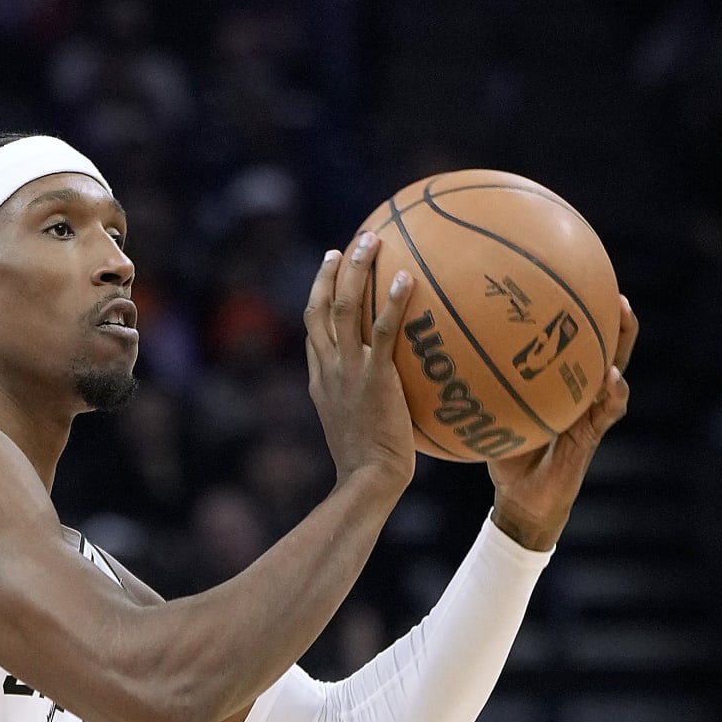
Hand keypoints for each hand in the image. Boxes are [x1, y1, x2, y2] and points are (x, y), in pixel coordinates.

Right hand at [305, 231, 415, 494]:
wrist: (367, 481)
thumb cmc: (369, 468)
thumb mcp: (360, 429)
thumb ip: (369, 403)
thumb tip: (396, 394)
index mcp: (321, 380)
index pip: (313, 330)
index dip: (319, 296)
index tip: (330, 271)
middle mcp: (328, 369)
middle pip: (321, 308)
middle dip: (332, 272)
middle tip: (348, 245)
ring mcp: (348, 372)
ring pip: (345, 308)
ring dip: (357, 270)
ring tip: (372, 240)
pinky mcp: (373, 378)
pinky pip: (382, 331)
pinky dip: (393, 302)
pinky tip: (408, 278)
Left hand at [486, 299, 638, 550]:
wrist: (522, 501)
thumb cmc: (506, 455)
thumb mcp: (489, 417)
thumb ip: (476, 390)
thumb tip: (440, 358)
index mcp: (560, 383)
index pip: (574, 340)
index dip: (577, 311)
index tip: (574, 276)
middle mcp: (580, 391)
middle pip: (603, 345)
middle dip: (610, 315)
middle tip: (609, 283)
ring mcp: (591, 410)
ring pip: (616, 367)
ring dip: (623, 340)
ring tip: (623, 312)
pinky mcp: (594, 434)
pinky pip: (609, 409)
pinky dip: (612, 392)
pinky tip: (611, 377)